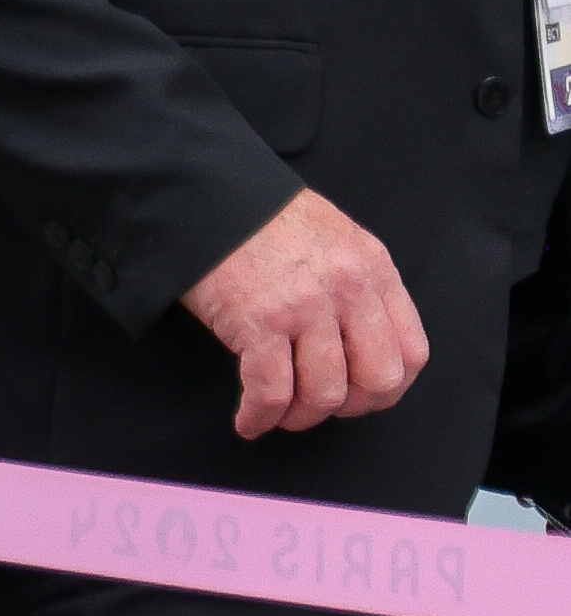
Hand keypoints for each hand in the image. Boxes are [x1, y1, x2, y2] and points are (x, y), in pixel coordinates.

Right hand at [180, 186, 427, 438]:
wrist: (205, 195)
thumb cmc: (261, 218)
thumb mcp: (335, 240)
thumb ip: (358, 287)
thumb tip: (359, 348)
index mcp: (373, 267)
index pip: (411, 352)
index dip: (386, 388)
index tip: (360, 396)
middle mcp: (348, 287)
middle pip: (377, 380)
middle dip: (349, 407)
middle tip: (320, 406)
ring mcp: (305, 305)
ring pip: (325, 394)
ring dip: (299, 416)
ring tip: (279, 414)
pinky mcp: (258, 322)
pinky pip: (271, 392)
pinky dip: (258, 417)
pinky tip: (248, 420)